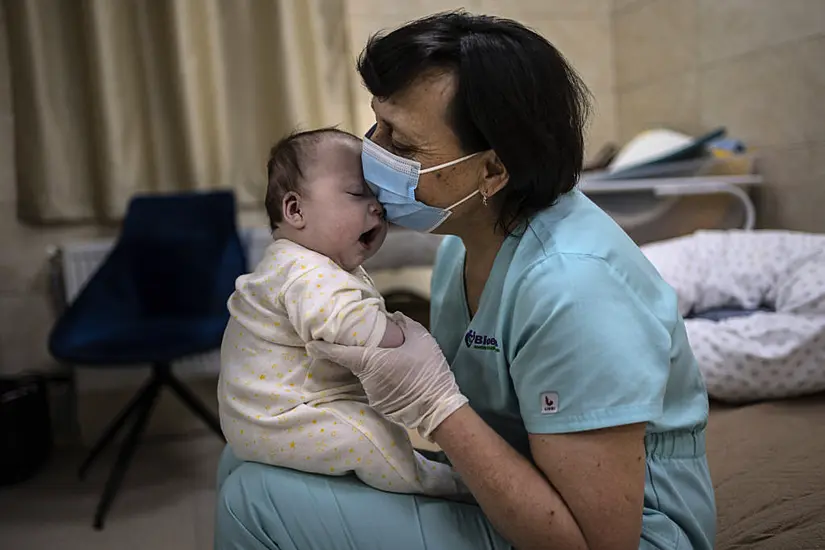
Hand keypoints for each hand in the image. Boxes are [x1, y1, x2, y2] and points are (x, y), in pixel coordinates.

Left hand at [306, 313, 467, 438]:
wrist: (439, 410)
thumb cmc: (429, 372)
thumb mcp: (422, 340)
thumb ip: (405, 324)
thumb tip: (394, 315)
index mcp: (372, 361)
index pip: (339, 353)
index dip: (323, 347)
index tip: (311, 342)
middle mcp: (367, 378)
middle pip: (353, 361)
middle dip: (352, 350)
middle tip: (354, 337)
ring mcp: (372, 394)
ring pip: (365, 373)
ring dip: (370, 364)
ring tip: (383, 353)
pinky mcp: (380, 403)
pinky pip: (375, 384)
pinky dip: (379, 376)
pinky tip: (392, 371)